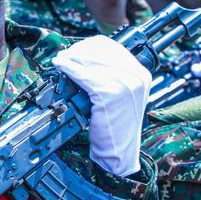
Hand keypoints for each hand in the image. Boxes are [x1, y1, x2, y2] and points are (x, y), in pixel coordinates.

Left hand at [51, 35, 151, 176]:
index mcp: (140, 73)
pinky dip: (69, 69)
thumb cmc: (114, 127)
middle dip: (77, 52)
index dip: (89, 46)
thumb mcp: (120, 95)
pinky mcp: (110, 94)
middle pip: (100, 51)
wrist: (119, 152)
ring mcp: (125, 84)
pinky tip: (60, 67)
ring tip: (59, 61)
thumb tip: (82, 58)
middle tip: (63, 56)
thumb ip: (110, 76)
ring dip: (71, 59)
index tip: (74, 51)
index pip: (112, 47)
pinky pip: (84, 76)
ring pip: (90, 62)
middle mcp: (136, 76)